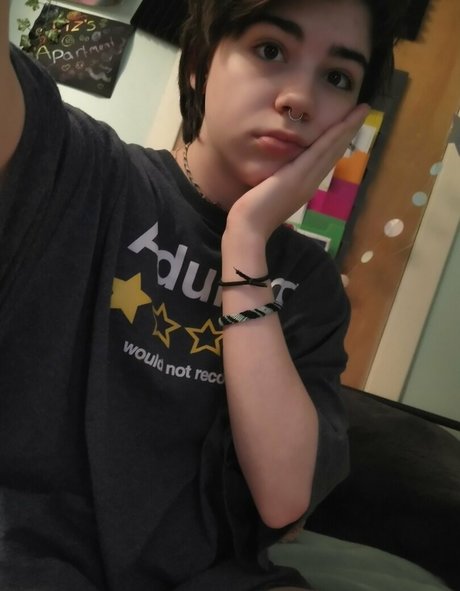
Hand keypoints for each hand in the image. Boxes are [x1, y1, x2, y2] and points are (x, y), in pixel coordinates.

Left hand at [226, 103, 369, 240]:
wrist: (249, 227)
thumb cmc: (251, 215)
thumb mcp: (267, 193)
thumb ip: (275, 182)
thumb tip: (274, 175)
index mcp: (303, 187)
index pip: (323, 160)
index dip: (336, 142)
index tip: (346, 126)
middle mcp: (311, 182)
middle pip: (334, 152)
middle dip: (348, 131)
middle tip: (362, 111)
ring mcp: (308, 179)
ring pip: (332, 148)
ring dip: (348, 128)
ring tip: (361, 111)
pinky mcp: (300, 176)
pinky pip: (321, 151)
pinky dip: (335, 135)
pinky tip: (345, 122)